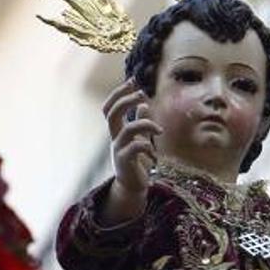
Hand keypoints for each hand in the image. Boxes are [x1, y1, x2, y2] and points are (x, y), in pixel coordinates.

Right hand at [100, 78, 160, 223]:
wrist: (132, 187)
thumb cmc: (136, 162)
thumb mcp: (139, 139)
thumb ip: (140, 123)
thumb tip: (144, 105)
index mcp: (117, 132)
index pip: (109, 108)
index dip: (118, 93)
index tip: (133, 82)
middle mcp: (114, 139)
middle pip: (112, 114)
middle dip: (126, 100)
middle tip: (142, 93)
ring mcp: (118, 150)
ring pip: (128, 130)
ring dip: (146, 125)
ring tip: (159, 130)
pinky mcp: (125, 162)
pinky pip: (135, 148)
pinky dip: (147, 146)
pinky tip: (153, 152)